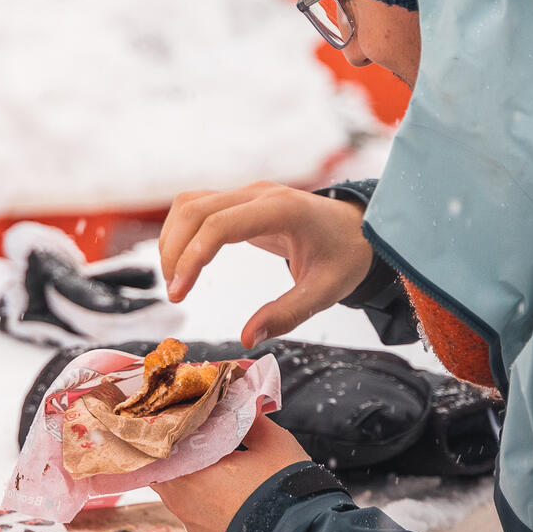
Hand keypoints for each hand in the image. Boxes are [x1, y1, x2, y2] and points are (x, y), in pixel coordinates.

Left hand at [152, 414, 312, 531]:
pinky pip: (191, 508)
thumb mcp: (272, 442)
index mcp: (190, 474)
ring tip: (202, 454)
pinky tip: (214, 482)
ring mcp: (193, 522)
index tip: (180, 415)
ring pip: (175, 489)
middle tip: (189, 432)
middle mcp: (182, 501)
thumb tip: (243, 402)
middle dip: (175, 451)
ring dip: (185, 472)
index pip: (162, 446)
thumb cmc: (284, 489)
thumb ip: (251, 419)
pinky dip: (196, 494)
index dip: (169, 429)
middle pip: (163, 468)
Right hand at [159, 182, 371, 344]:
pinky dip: (181, 231)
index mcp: (282, 209)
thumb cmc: (345, 257)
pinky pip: (197, 206)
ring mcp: (247, 193)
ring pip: (190, 203)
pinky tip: (184, 261)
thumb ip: (288, 314)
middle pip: (195, 210)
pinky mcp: (240, 200)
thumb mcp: (325, 291)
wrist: (359, 228)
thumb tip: (249, 339)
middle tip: (175, 293)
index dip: (192, 258)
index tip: (179, 293)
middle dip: (174, 251)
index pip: (220, 225)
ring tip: (176, 279)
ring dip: (172, 239)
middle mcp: (259, 193)